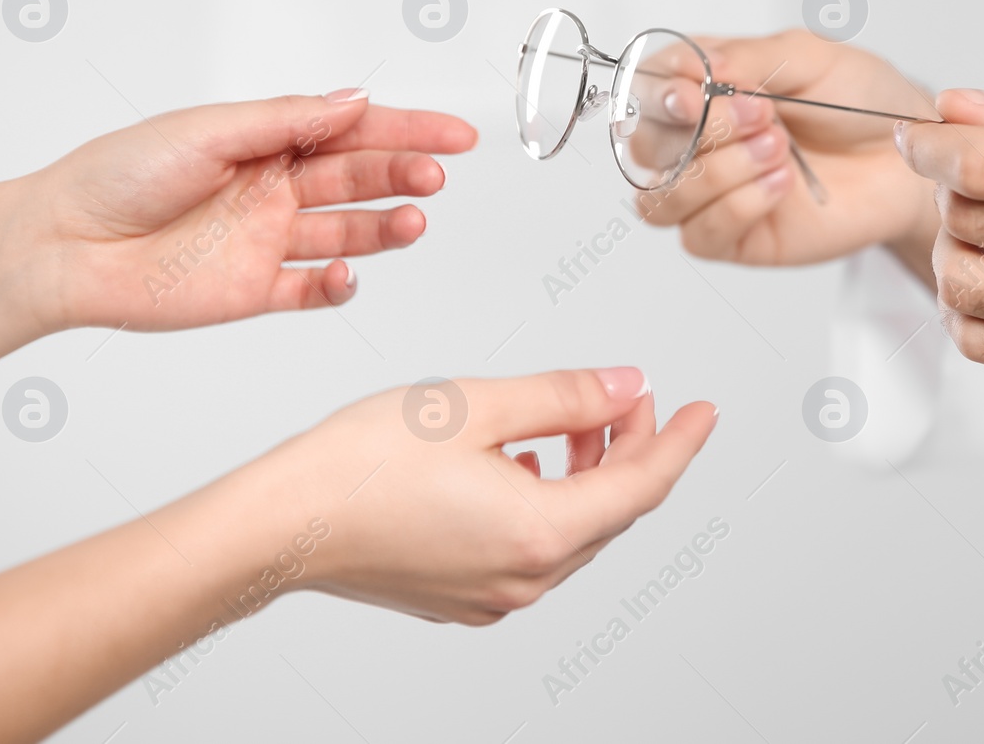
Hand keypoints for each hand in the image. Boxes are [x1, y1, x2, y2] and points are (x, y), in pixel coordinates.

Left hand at [21, 90, 476, 330]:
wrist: (63, 246)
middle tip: (434, 175)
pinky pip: (312, 290)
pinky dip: (340, 286)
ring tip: (413, 221)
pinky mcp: (254, 290)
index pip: (352, 131)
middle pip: (358, 179)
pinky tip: (350, 276)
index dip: (408, 130)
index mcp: (266, 142)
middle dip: (403, 174)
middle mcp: (274, 189)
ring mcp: (267, 241)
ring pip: (348, 234)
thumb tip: (355, 100)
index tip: (455, 134)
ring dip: (385, 227)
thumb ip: (287, 121)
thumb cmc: (118, 174)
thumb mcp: (208, 130)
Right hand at [250, 367, 716, 623]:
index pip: (643, 487)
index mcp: (539, 533)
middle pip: (611, 512)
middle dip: (629, 450)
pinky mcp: (461, 596)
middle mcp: (524, 578)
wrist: (281, 524)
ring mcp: (492, 596)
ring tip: (573, 423)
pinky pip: (532, 550)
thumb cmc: (360, 464)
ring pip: (572, 532)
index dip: (679, 442)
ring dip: (587, 476)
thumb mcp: (479, 405)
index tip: (702, 411)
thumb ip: (567, 396)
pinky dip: (546, 503)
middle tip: (627, 398)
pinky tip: (522, 463)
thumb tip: (627, 388)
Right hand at [637, 30, 938, 273]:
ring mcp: (713, 193)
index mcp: (706, 86)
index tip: (694, 90)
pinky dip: (736, 206)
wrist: (907, 158)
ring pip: (662, 197)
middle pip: (648, 146)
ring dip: (717, 172)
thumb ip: (751, 58)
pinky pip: (701, 234)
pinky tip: (781, 184)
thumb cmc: (862, 103)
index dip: (661, 93)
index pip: (649, 89)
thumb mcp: (811, 57)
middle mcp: (700, 140)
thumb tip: (695, 67)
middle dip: (702, 130)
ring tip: (779, 148)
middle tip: (764, 115)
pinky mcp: (736, 237)